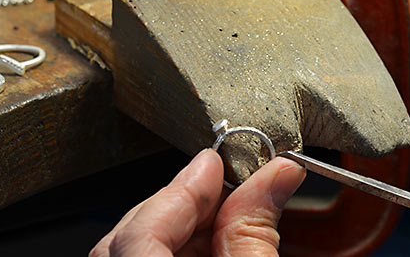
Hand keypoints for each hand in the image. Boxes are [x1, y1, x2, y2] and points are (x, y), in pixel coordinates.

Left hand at [90, 148, 305, 256]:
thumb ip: (256, 232)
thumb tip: (275, 174)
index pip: (140, 233)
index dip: (180, 191)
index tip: (214, 162)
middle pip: (134, 234)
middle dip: (185, 204)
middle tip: (230, 185)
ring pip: (137, 247)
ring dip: (185, 227)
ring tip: (231, 217)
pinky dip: (177, 249)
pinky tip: (213, 244)